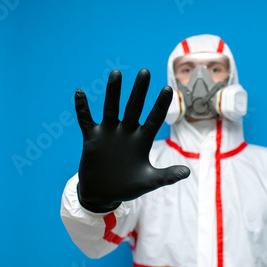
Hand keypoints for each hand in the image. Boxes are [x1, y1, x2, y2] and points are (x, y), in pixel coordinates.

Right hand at [75, 69, 189, 211]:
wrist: (103, 194)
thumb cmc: (128, 187)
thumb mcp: (149, 181)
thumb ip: (167, 176)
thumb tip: (187, 172)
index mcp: (142, 140)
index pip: (154, 118)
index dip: (160, 105)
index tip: (167, 88)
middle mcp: (127, 132)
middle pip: (134, 107)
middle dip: (139, 91)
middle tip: (145, 72)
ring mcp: (109, 133)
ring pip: (111, 108)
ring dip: (113, 92)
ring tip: (116, 73)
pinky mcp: (92, 138)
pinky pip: (86, 120)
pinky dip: (82, 108)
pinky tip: (80, 93)